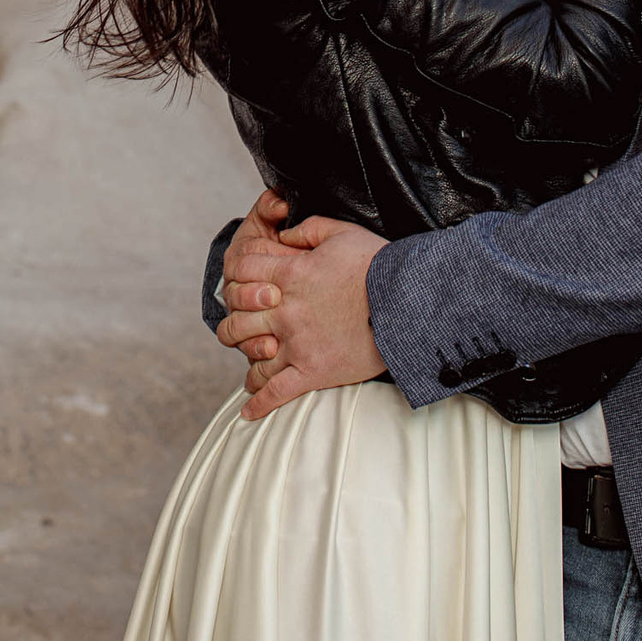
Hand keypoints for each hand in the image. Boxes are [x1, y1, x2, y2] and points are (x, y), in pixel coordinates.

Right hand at [216, 189, 290, 362]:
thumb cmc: (276, 246)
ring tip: (273, 339)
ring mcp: (244, 317)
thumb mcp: (272, 223)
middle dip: (251, 300)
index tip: (273, 277)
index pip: (237, 266)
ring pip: (233, 332)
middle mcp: (237, 291)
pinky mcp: (254, 339)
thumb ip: (272, 207)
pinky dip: (257, 354)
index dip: (251, 272)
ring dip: (253, 334)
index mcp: (240, 261)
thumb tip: (279, 202)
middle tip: (274, 298)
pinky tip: (274, 353)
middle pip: (233, 299)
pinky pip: (248, 353)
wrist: (282, 275)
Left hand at [216, 216, 386, 419]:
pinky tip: (250, 411)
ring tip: (250, 359)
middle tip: (242, 323)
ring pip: (251, 356)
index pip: (241, 271)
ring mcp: (297, 343)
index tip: (244, 281)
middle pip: (236, 317)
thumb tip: (283, 234)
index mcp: (289, 274)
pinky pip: (276, 392)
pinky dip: (259, 403)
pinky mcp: (312, 371)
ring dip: (246, 357)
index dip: (237, 273)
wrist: (407, 302)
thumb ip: (306, 229)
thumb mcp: (341, 232)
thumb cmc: (377, 264)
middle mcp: (285, 310)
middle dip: (234, 318)